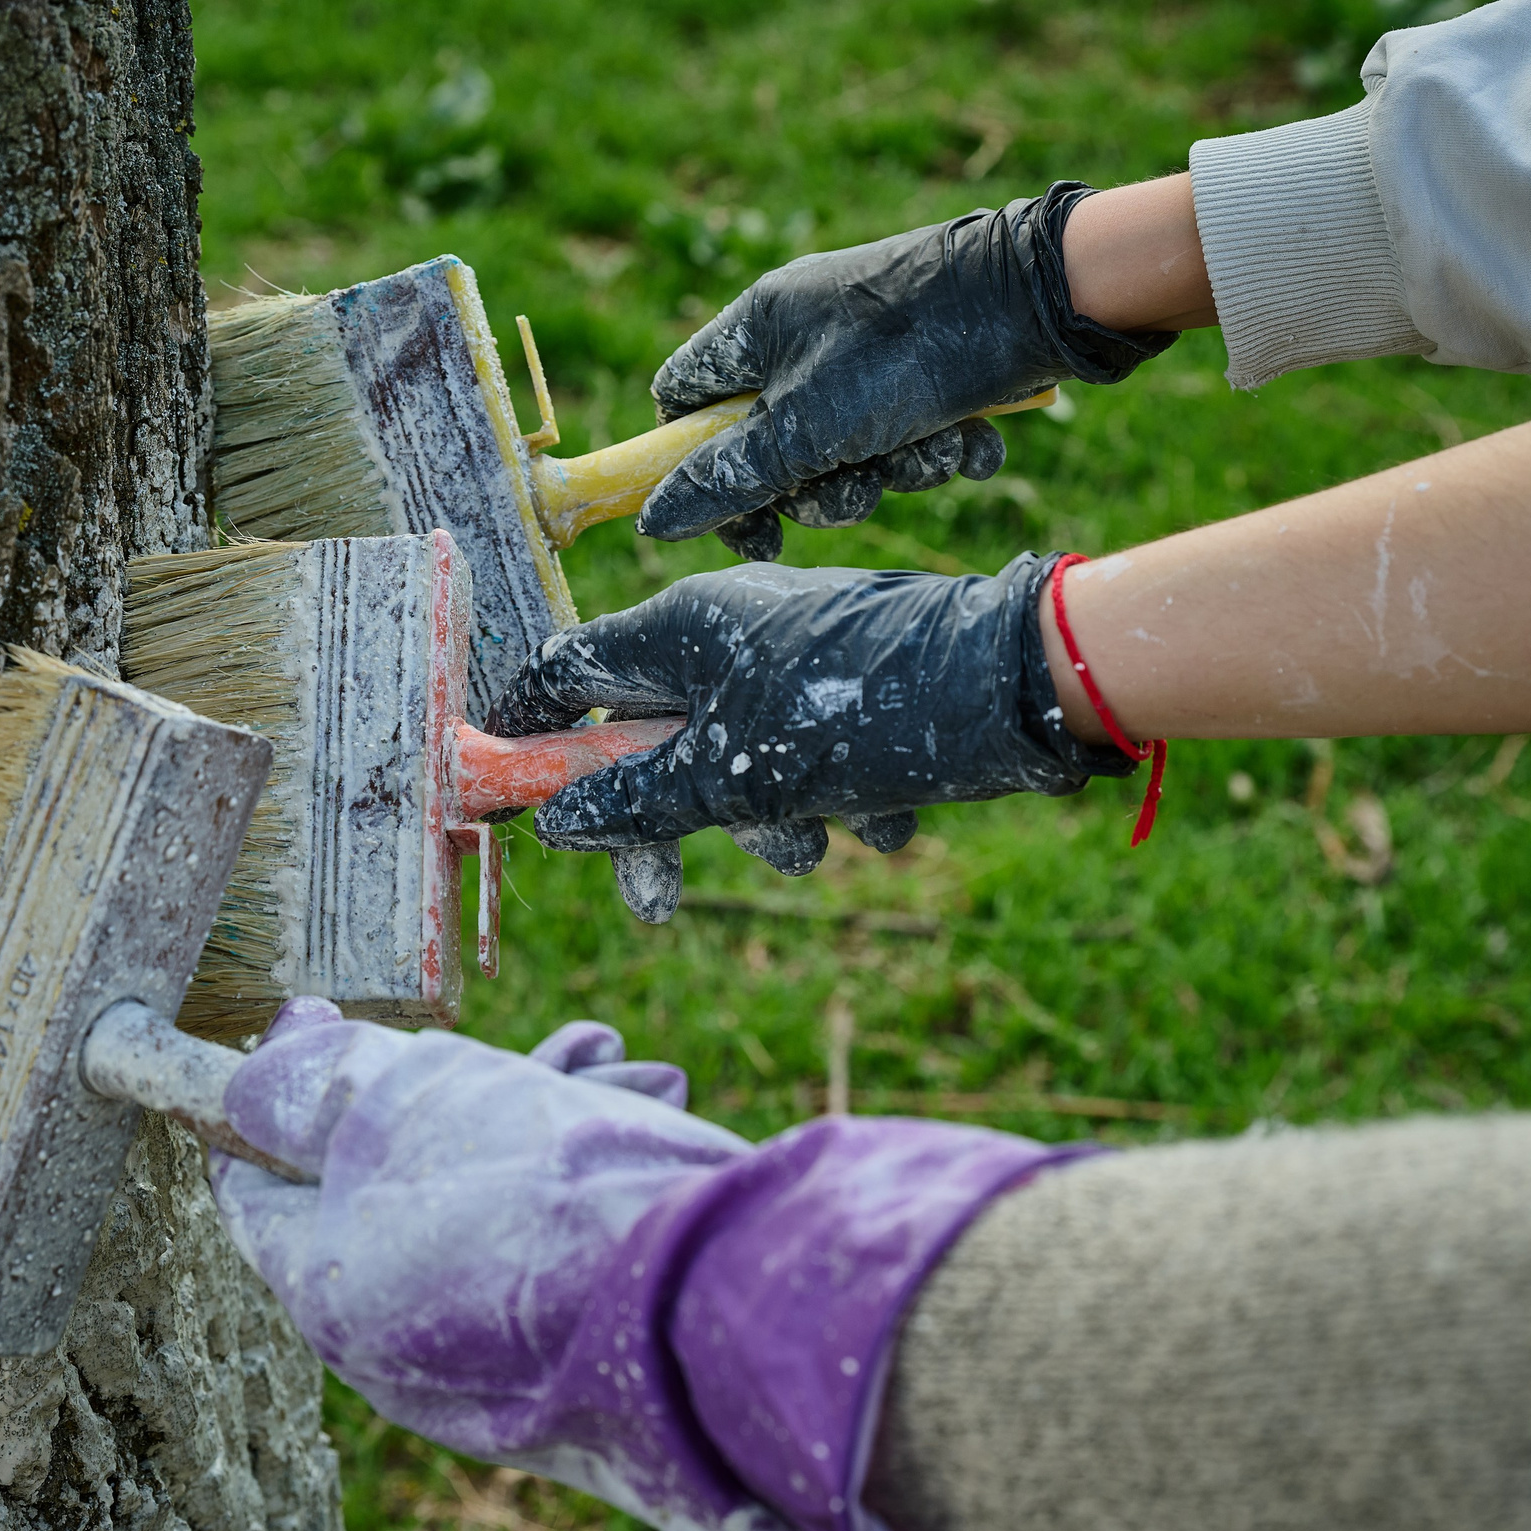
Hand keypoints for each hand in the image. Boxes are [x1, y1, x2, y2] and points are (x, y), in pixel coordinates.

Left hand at [209, 998, 822, 1530]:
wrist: (710, 1294)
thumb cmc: (544, 1193)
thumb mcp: (402, 1106)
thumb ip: (312, 1090)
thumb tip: (248, 1078)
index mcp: (331, 1292)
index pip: (256, 1189)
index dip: (270, 1089)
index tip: (309, 1013)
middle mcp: (399, 1336)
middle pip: (382, 1180)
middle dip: (434, 1080)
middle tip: (459, 1025)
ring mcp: (490, 1349)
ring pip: (483, 1191)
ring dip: (535, 1104)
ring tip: (609, 1051)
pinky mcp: (570, 1341)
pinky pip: (552, 1232)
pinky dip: (585, 1157)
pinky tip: (645, 1092)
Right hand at [486, 555, 1135, 913]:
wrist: (1018, 686)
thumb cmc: (865, 715)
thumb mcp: (737, 775)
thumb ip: (639, 798)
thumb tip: (561, 819)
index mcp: (681, 626)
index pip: (569, 672)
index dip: (532, 739)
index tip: (512, 805)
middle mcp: (731, 630)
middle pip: (653, 737)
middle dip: (668, 823)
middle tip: (660, 904)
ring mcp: (794, 655)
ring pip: (738, 759)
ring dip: (769, 820)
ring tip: (823, 841)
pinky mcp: (853, 684)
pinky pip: (811, 755)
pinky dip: (836, 800)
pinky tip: (889, 821)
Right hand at [642, 183, 1174, 561]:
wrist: (1041, 298)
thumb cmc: (909, 351)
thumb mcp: (809, 427)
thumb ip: (732, 478)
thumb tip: (655, 519)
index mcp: (759, 328)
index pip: (684, 401)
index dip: (695, 469)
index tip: (744, 521)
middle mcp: (808, 336)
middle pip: (774, 446)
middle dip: (822, 485)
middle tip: (859, 485)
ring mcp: (871, 352)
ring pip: (852, 450)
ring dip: (897, 469)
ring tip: (934, 446)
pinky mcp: (931, 369)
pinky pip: (912, 434)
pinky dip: (943, 446)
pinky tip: (974, 436)